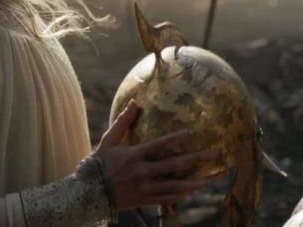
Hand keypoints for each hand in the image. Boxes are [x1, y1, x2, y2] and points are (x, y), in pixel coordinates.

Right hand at [96, 99, 215, 209]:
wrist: (90, 192)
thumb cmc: (100, 163)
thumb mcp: (109, 140)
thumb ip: (123, 122)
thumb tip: (134, 102)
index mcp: (135, 155)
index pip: (161, 144)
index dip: (178, 137)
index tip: (194, 132)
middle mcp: (143, 172)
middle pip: (174, 165)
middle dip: (196, 160)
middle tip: (213, 155)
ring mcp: (144, 188)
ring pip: (174, 186)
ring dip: (193, 184)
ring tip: (208, 181)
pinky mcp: (144, 200)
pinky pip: (165, 200)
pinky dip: (179, 197)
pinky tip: (190, 193)